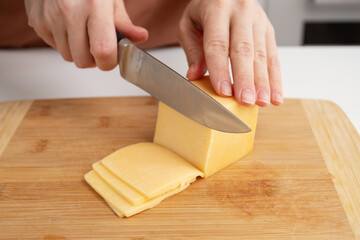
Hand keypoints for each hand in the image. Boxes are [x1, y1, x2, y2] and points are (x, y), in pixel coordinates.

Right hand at [24, 0, 147, 69]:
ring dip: (77, 51)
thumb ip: (125, 23)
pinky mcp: (37, 20)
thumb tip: (141, 37)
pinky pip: (54, 46)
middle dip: (93, 59)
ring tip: (82, 32)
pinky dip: (63, 42)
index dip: (109, 62)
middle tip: (97, 44)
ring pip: (67, 57)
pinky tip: (68, 26)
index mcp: (94, 5)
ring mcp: (50, 16)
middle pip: (83, 61)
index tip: (112, 58)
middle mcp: (69, 10)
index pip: (103, 51)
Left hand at [178, 0, 282, 105]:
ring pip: (261, 54)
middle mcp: (241, 12)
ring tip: (261, 101)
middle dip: (245, 78)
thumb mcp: (189, 24)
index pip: (218, 43)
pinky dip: (275, 78)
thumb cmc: (205, 10)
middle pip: (243, 49)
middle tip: (245, 100)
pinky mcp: (268, 29)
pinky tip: (274, 94)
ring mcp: (258, 20)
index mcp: (217, 8)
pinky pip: (273, 56)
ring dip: (262, 82)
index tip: (223, 90)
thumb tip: (195, 75)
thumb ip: (192, 49)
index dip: (220, 69)